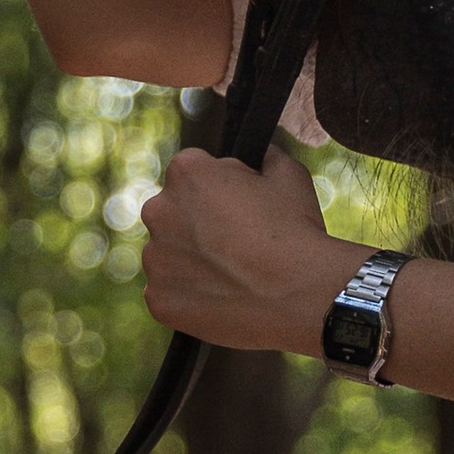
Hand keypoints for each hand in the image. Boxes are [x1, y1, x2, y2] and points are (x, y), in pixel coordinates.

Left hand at [139, 142, 344, 352]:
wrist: (299, 295)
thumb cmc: (295, 231)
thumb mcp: (290, 177)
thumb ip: (268, 158)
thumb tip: (265, 155)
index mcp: (186, 173)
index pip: (192, 172)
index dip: (218, 188)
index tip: (239, 207)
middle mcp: (159, 211)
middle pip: (172, 213)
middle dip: (196, 224)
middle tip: (234, 243)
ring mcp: (154, 258)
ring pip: (168, 254)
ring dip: (190, 260)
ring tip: (232, 275)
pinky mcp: (158, 298)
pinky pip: (169, 293)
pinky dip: (190, 296)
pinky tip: (222, 298)